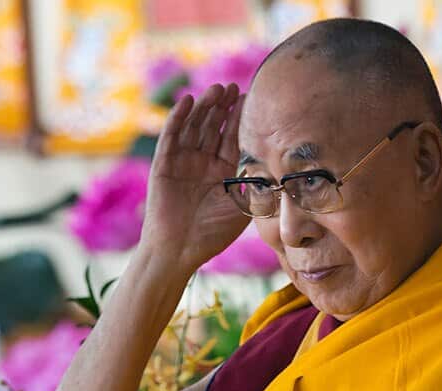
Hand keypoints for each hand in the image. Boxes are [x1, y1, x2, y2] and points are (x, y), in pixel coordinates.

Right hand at [141, 83, 248, 273]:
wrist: (179, 251)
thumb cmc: (211, 234)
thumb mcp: (242, 206)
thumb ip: (255, 183)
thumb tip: (278, 164)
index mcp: (221, 171)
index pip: (232, 137)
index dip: (240, 118)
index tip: (252, 98)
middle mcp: (202, 163)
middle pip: (213, 126)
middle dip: (223, 106)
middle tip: (234, 87)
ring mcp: (182, 162)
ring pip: (194, 126)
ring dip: (204, 107)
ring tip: (217, 90)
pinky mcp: (163, 164)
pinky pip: (171, 136)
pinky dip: (178, 118)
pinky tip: (188, 101)